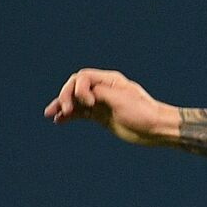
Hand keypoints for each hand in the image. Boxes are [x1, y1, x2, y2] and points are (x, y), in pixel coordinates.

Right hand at [44, 68, 177, 146]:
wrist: (155, 129)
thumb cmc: (142, 112)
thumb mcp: (121, 100)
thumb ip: (101, 92)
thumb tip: (84, 92)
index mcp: (110, 81)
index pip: (83, 77)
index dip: (78, 89)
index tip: (89, 103)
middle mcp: (103, 89)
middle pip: (75, 87)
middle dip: (66, 96)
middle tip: (65, 111)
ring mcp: (101, 103)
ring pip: (76, 101)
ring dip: (62, 105)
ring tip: (50, 114)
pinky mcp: (100, 116)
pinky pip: (80, 113)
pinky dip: (69, 115)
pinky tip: (59, 121)